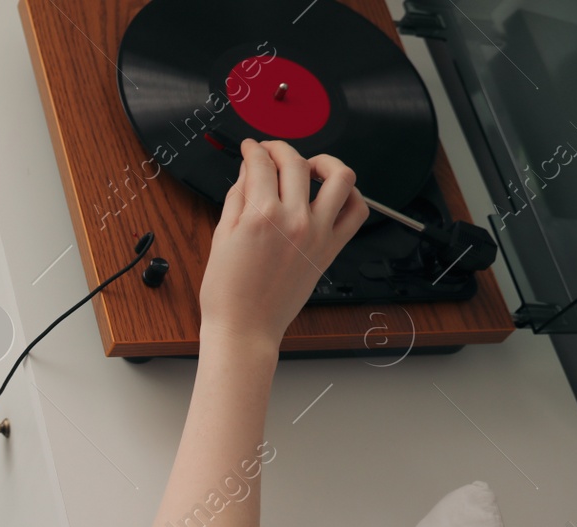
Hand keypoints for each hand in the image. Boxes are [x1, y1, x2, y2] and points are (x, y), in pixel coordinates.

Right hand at [198, 139, 368, 353]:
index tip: (250, 147)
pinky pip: (356, 212)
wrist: (245, 328)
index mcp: (260, 216)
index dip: (253, 150)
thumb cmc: (227, 293)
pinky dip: (351, 196)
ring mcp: (317, 233)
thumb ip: (237, 198)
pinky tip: (334, 194)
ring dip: (325, 163)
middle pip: (296, 163)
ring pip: (339, 178)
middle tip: (270, 151)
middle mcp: (294, 220)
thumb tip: (248, 173)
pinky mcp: (330, 249)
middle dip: (280, 149)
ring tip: (311, 167)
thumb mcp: (221, 238)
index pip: (261, 165)